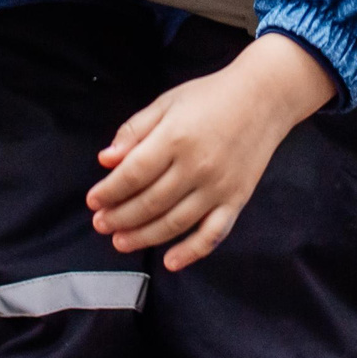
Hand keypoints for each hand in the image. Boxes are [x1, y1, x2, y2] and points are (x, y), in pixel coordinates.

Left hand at [86, 34, 333, 271]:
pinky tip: (170, 261)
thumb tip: (106, 160)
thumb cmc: (210, 96)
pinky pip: (213, 234)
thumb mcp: (167, 102)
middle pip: (150, 202)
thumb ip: (135, 130)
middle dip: (120, 217)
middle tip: (100, 224)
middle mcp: (197, 166)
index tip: (92, 200)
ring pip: (175, 223)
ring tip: (120, 241)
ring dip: (144, 237)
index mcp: (176, 136)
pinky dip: (191, 252)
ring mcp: (219, 186)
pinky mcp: (237, 200)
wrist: (264, 97)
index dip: (110, 191)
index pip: (133, 173)